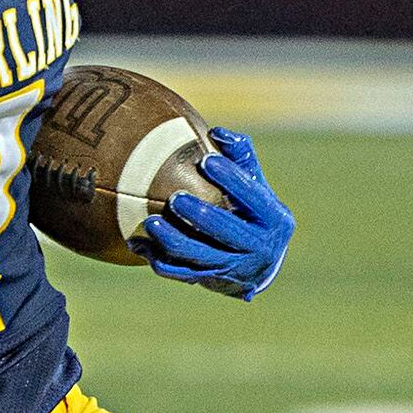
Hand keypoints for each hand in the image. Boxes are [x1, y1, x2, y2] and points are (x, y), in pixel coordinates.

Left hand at [136, 128, 292, 299]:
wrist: (259, 266)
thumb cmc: (253, 213)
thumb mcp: (257, 187)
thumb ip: (242, 157)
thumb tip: (218, 131)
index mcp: (274, 218)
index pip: (252, 196)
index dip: (231, 178)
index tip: (206, 160)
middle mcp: (259, 246)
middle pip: (227, 230)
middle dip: (201, 215)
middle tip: (175, 198)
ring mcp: (234, 267)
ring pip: (200, 256)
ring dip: (173, 240)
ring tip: (151, 223)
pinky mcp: (210, 280)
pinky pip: (181, 272)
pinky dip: (157, 259)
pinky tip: (138, 244)